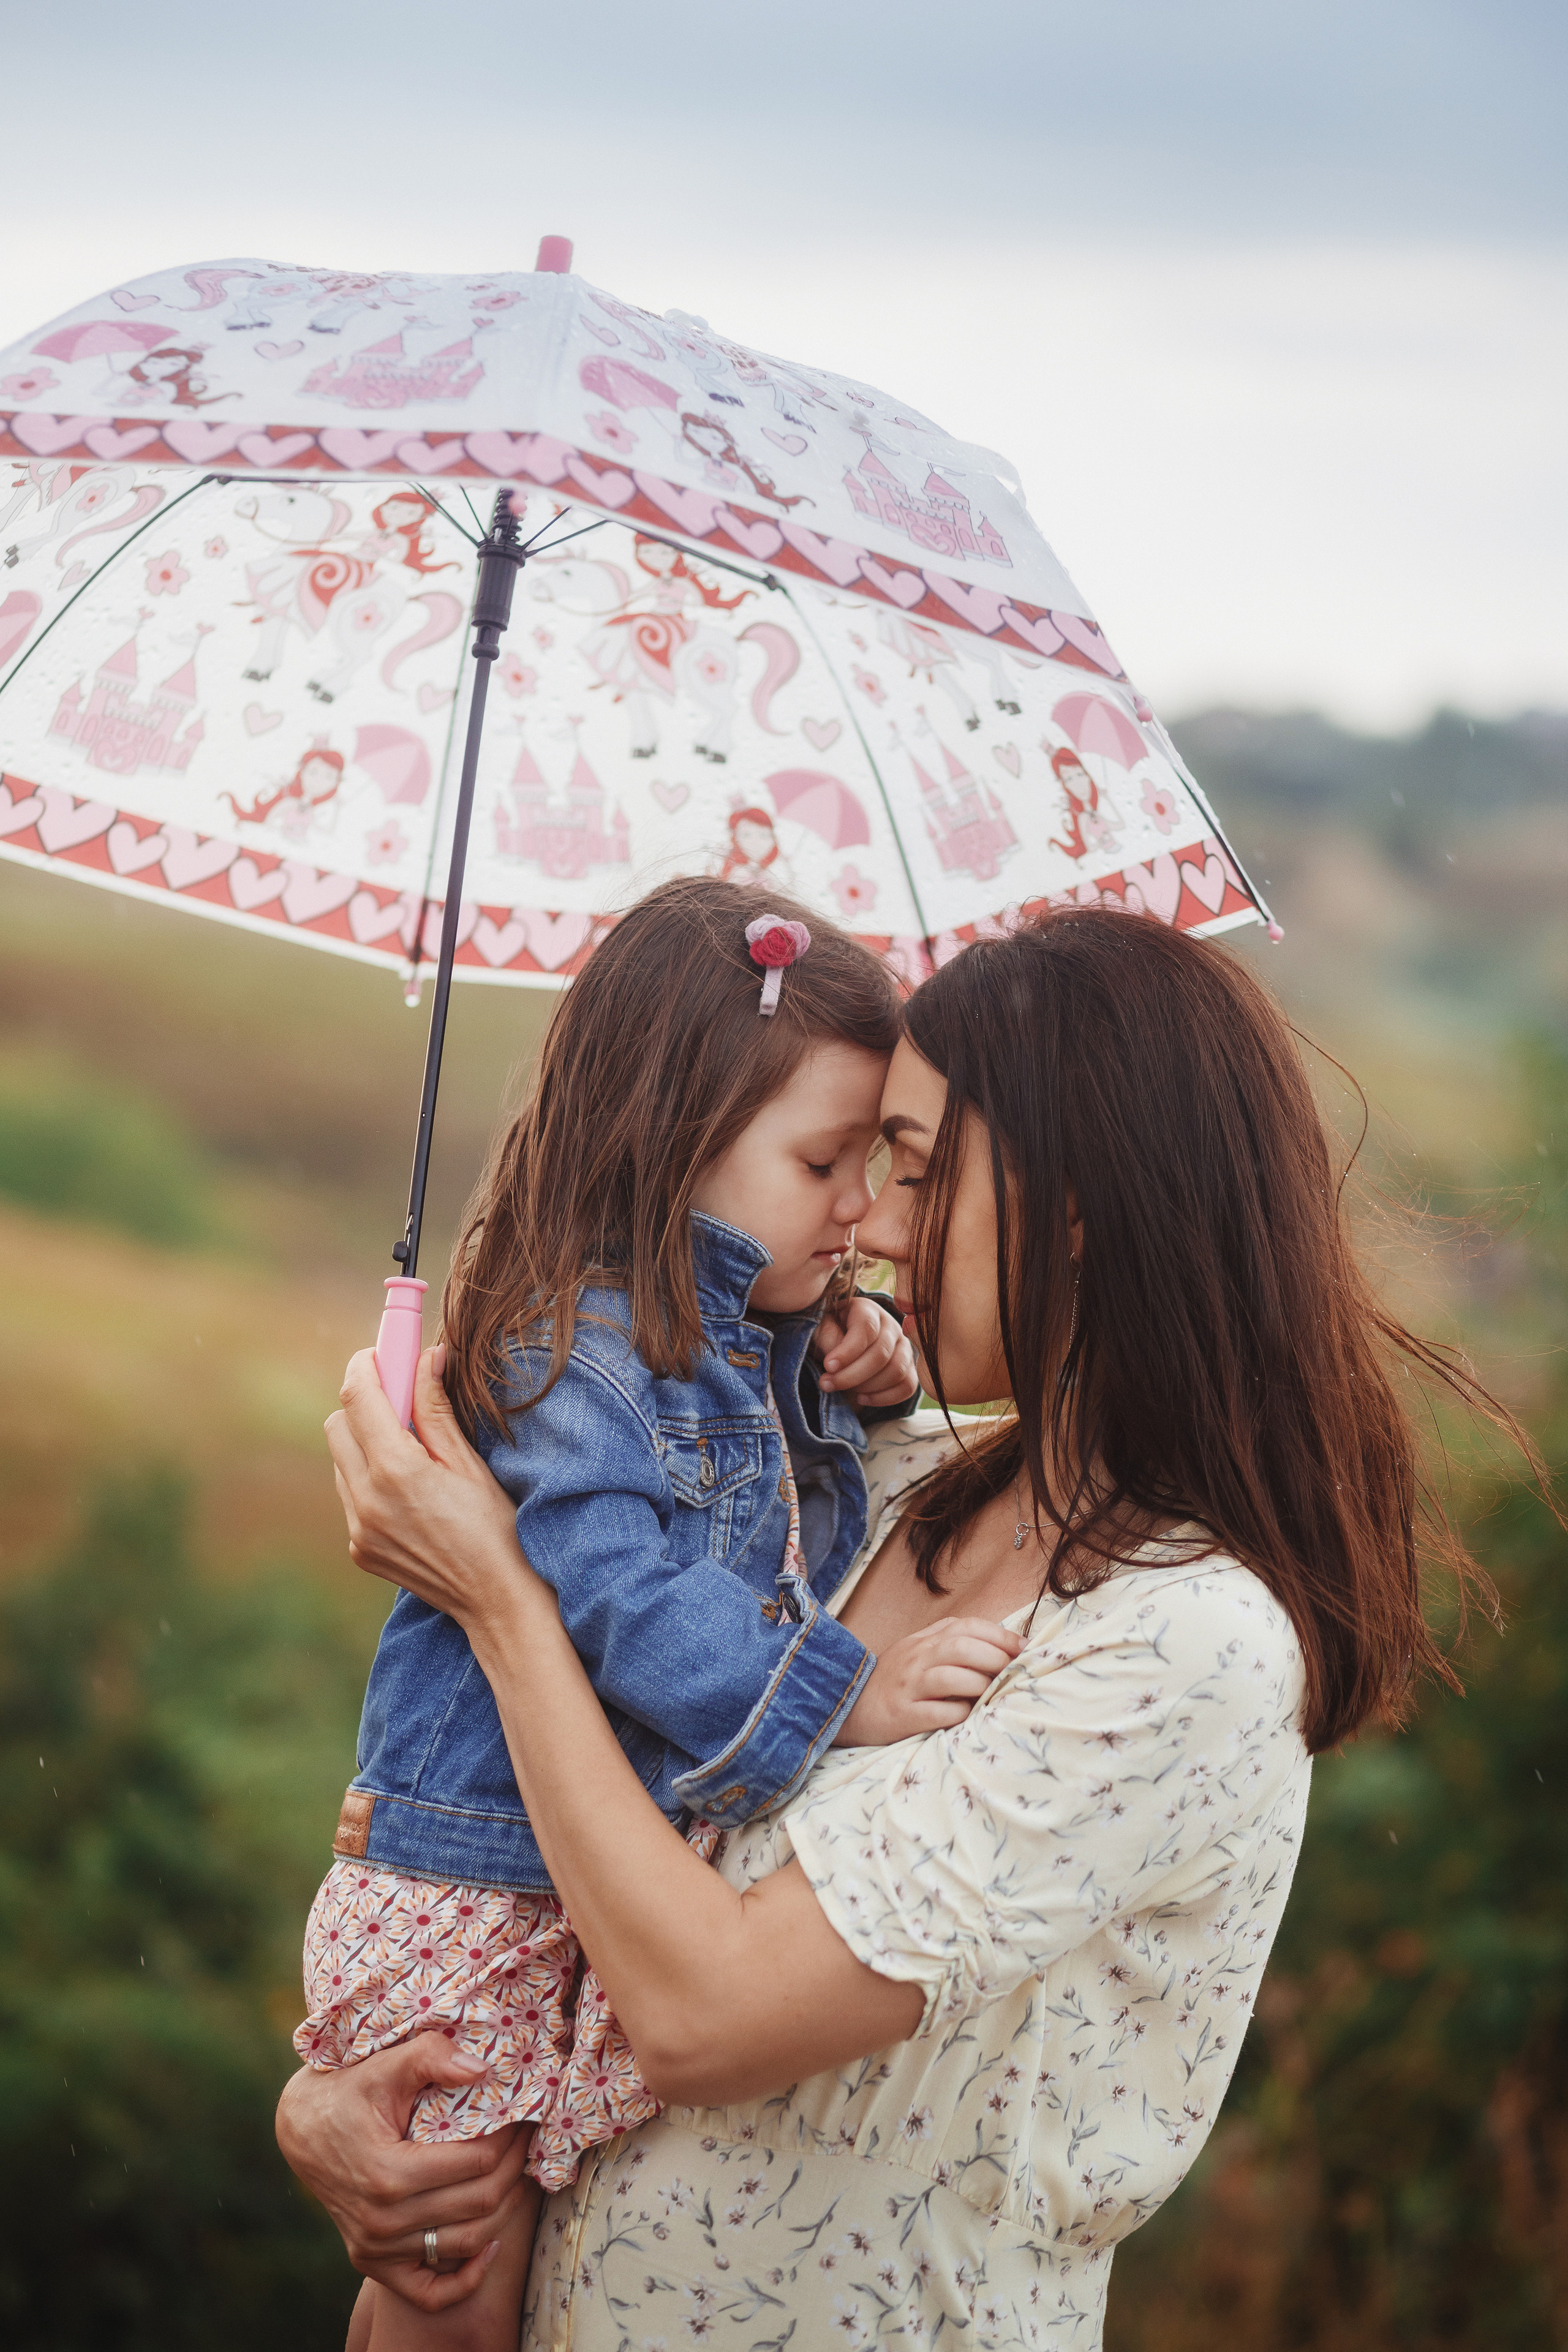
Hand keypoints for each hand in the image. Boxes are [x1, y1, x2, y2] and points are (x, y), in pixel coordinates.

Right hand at [274, 2035, 530, 2307]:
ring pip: (465, 2243)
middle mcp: (382, 2222)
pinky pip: (429, 2292)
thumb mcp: (385, 2064)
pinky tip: (492, 2245)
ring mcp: (375, 2248)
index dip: (511, 2137)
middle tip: (531, 2138)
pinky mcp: (371, 2262)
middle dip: (516, 2168)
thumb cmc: (348, 2090)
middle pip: (479, 2203)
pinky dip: (466, 2278)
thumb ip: (431, 2057)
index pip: (477, 2163)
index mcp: (388, 2174)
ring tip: (521, 2174)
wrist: (302, 2127)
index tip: (525, 2113)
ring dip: (504, 2210)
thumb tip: (483, 2070)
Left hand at [325, 1347, 537, 1638]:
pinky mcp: (359, 1548)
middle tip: (399, 1397)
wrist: (496, 1600)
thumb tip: (426, 1356)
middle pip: (338, 1424)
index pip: (358, 1397)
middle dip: (363, 1402)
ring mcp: (358, 1528)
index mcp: (397, 1470)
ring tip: (410, 1450)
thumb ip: (436, 1408)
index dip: (365, 1365)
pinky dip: (368, 1478)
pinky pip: (349, 1494)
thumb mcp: (468, 1462)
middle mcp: (366, 1499)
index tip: (379, 1353)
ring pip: (340, 1459)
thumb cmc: (495, 1526)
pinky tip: (408, 1490)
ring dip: (365, 1441)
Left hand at [814, 1295, 920, 1407]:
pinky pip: (907, 1386)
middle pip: (881, 1353)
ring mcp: (904, 1347)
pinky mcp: (909, 1368)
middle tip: (826, 1384)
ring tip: (843, 1390)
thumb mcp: (820, 1328)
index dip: (848, 1351)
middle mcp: (891, 1326)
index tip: (828, 1366)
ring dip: (867, 1387)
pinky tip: (862, 1398)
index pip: (866, 1329)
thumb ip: (827, 1338)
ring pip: (896, 1371)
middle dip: (852, 1375)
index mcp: (868, 1310)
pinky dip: (884, 1398)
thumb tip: (837, 1363)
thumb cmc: (829, 1333)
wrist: (842, 1344)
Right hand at [832, 1615, 1021, 1744]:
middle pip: (963, 1648)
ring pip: (952, 1677)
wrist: (850, 1705)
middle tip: (1013, 1671)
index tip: (1022, 1648)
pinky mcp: (903, 1715)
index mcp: (925, 1640)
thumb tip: (998, 1639)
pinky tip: (968, 1715)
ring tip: (990, 1693)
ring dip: (980, 1685)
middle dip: (996, 1658)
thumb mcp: (918, 1649)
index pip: (967, 1627)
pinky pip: (939, 1712)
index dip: (1000, 1635)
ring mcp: (909, 1686)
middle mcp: (917, 1658)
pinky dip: (960, 1713)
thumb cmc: (895, 1679)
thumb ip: (950, 1639)